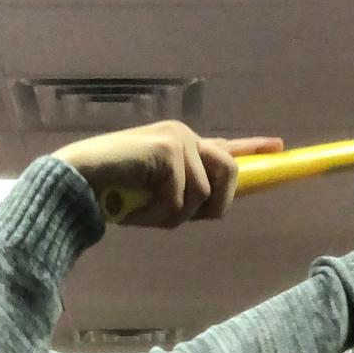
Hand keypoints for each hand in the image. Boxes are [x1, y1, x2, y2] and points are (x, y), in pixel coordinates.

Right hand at [54, 123, 283, 227]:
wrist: (75, 180)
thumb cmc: (110, 190)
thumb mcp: (155, 193)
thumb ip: (184, 192)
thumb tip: (213, 207)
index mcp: (182, 144)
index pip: (224, 146)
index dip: (253, 148)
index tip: (278, 147)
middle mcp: (184, 136)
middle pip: (228, 174)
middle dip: (210, 207)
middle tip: (172, 216)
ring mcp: (177, 140)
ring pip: (204, 195)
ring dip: (173, 216)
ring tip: (144, 212)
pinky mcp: (168, 150)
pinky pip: (181, 201)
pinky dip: (157, 216)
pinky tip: (134, 209)